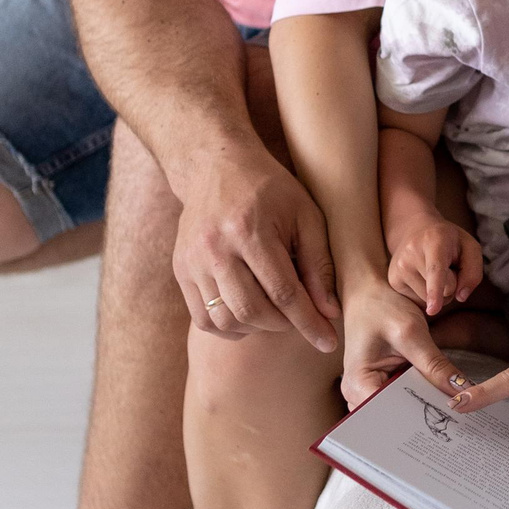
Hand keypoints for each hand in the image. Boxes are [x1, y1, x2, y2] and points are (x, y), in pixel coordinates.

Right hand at [172, 146, 337, 349]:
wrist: (214, 166)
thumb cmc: (270, 189)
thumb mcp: (306, 215)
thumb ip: (319, 264)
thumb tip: (329, 312)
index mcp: (249, 231)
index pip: (284, 292)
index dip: (309, 322)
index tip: (328, 342)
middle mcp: (214, 249)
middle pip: (252, 311)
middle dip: (284, 325)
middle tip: (301, 318)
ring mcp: (192, 262)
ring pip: (225, 320)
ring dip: (257, 328)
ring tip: (276, 313)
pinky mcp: (180, 270)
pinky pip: (203, 318)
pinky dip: (230, 326)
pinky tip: (249, 315)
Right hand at [338, 276, 469, 409]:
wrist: (368, 292)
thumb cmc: (380, 306)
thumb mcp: (410, 332)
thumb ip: (435, 364)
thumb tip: (462, 391)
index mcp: (357, 384)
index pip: (388, 416)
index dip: (418, 418)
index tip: (447, 416)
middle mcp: (357, 393)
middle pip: (394, 418)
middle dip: (424, 416)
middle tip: (455, 416)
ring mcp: (367, 391)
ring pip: (399, 410)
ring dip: (423, 406)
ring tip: (450, 408)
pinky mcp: (379, 385)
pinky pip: (401, 399)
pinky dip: (419, 396)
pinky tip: (439, 395)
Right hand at [387, 218, 483, 314]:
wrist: (414, 229)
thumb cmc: (448, 241)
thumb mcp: (469, 247)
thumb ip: (473, 271)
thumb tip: (460, 297)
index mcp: (434, 240)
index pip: (436, 270)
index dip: (435, 290)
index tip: (432, 309)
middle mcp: (411, 253)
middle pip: (444, 290)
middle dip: (452, 284)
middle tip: (445, 265)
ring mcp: (399, 268)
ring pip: (430, 300)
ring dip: (438, 292)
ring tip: (432, 270)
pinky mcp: (393, 281)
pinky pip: (418, 303)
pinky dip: (426, 295)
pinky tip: (421, 276)